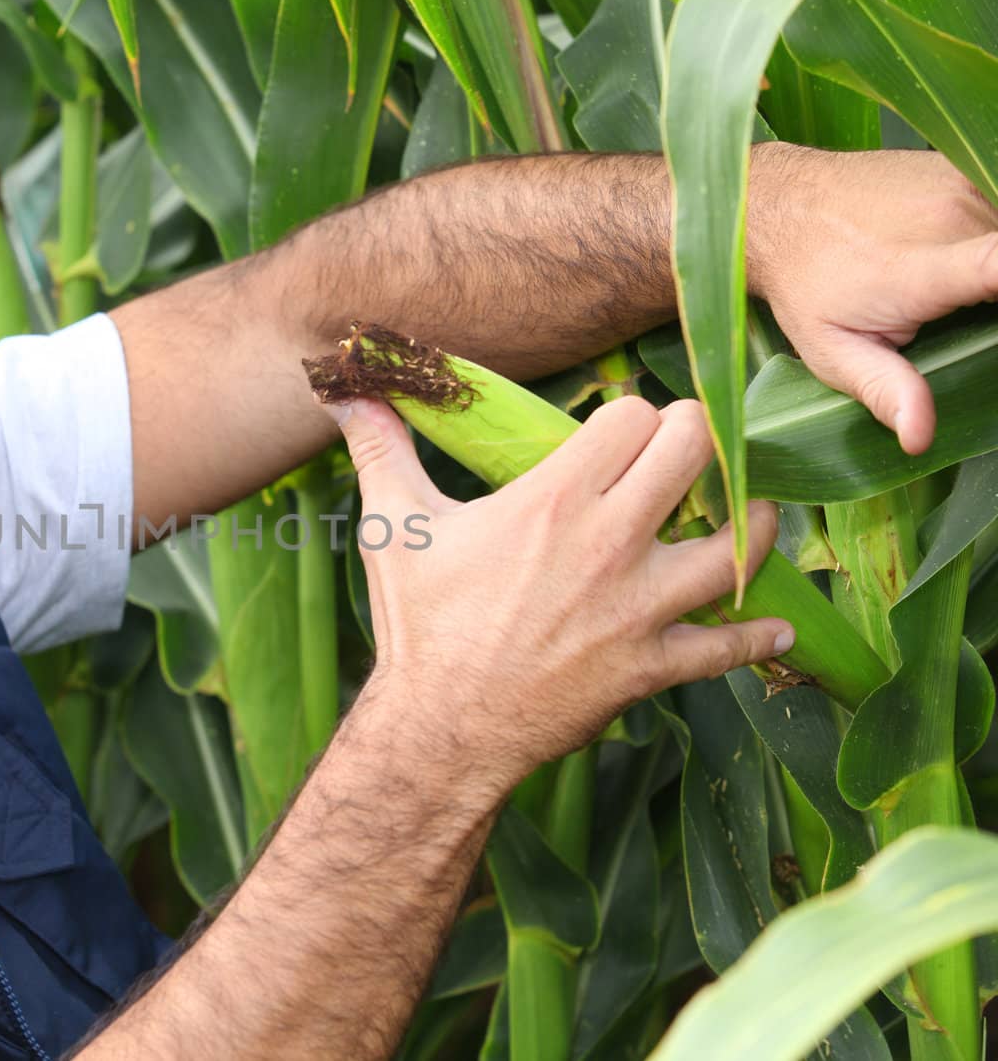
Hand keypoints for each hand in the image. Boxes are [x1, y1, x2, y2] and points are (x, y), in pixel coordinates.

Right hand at [329, 395, 791, 789]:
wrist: (442, 729)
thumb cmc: (419, 625)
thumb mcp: (394, 528)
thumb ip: (379, 449)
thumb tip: (345, 392)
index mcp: (552, 500)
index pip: (635, 416)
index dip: (634, 415)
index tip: (622, 431)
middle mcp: (610, 543)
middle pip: (697, 451)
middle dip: (696, 440)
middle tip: (681, 455)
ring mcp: (640, 608)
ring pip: (740, 544)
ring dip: (754, 524)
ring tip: (747, 516)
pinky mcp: (652, 665)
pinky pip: (728, 647)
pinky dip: (758, 635)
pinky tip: (777, 622)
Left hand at [748, 143, 997, 455]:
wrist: (781, 207)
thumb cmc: (805, 287)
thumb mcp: (833, 352)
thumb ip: (885, 391)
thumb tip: (920, 438)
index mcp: (921, 271)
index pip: (997, 264)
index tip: (994, 311)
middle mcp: (949, 217)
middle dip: (993, 304)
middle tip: (957, 319)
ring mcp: (961, 184)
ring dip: (990, 268)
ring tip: (942, 292)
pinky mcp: (965, 167)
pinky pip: (996, 207)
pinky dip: (988, 238)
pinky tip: (952, 257)